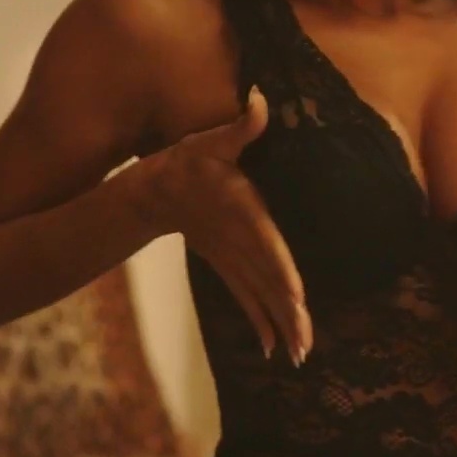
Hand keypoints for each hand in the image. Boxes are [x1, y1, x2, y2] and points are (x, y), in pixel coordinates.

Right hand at [143, 87, 311, 363]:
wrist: (150, 194)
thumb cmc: (186, 163)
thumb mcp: (211, 141)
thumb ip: (242, 126)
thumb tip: (260, 98)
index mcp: (241, 214)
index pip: (265, 244)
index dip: (281, 270)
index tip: (297, 298)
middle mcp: (238, 243)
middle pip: (266, 283)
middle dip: (286, 315)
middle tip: (306, 349)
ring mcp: (231, 259)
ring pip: (259, 297)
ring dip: (279, 326)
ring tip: (300, 357)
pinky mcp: (227, 266)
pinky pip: (246, 298)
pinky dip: (260, 321)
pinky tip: (273, 348)